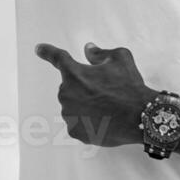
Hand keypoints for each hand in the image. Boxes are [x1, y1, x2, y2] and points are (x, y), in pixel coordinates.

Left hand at [34, 41, 156, 147]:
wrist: (140, 117)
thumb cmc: (130, 87)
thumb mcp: (120, 59)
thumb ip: (100, 53)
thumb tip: (88, 50)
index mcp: (74, 73)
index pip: (58, 58)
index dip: (47, 52)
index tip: (39, 49)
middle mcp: (66, 93)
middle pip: (70, 87)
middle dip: (84, 87)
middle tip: (105, 92)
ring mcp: (69, 114)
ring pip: (74, 106)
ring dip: (85, 105)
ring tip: (107, 108)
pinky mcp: (75, 131)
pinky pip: (78, 123)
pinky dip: (88, 122)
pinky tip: (104, 121)